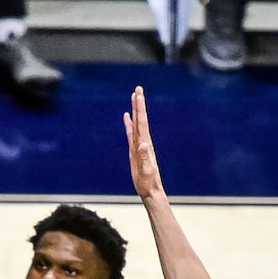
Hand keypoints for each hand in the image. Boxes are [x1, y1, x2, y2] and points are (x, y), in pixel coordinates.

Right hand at [124, 86, 166, 201]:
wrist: (150, 190)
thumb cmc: (148, 182)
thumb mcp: (146, 170)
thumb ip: (145, 157)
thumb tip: (143, 144)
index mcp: (145, 144)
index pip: (142, 122)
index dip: (140, 108)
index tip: (138, 94)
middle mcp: (143, 141)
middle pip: (140, 119)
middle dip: (138, 104)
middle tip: (138, 89)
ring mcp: (139, 145)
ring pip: (136, 124)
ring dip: (135, 111)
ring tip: (134, 97)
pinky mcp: (135, 150)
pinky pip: (130, 133)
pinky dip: (129, 124)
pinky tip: (127, 118)